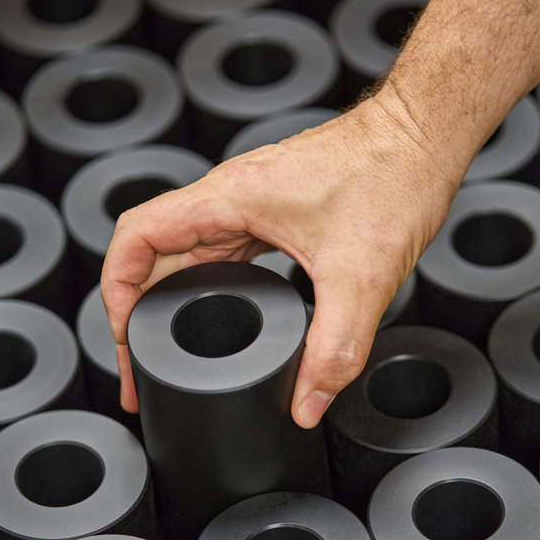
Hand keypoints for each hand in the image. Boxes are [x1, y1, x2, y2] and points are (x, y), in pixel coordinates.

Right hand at [101, 89, 467, 428]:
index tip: (124, 341)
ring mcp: (252, 202)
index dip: (116, 293)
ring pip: (186, 254)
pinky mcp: (275, 211)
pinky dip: (206, 287)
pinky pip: (221, 251)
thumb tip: (306, 403)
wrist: (424, 136)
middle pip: (155, 254)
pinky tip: (220, 317)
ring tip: (168, 353)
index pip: (136, 237)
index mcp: (229, 198)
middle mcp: (231, 196)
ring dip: (170, 302)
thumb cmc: (393, 175)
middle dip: (139, 314)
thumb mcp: (362, 276)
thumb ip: (335, 348)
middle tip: (144, 371)